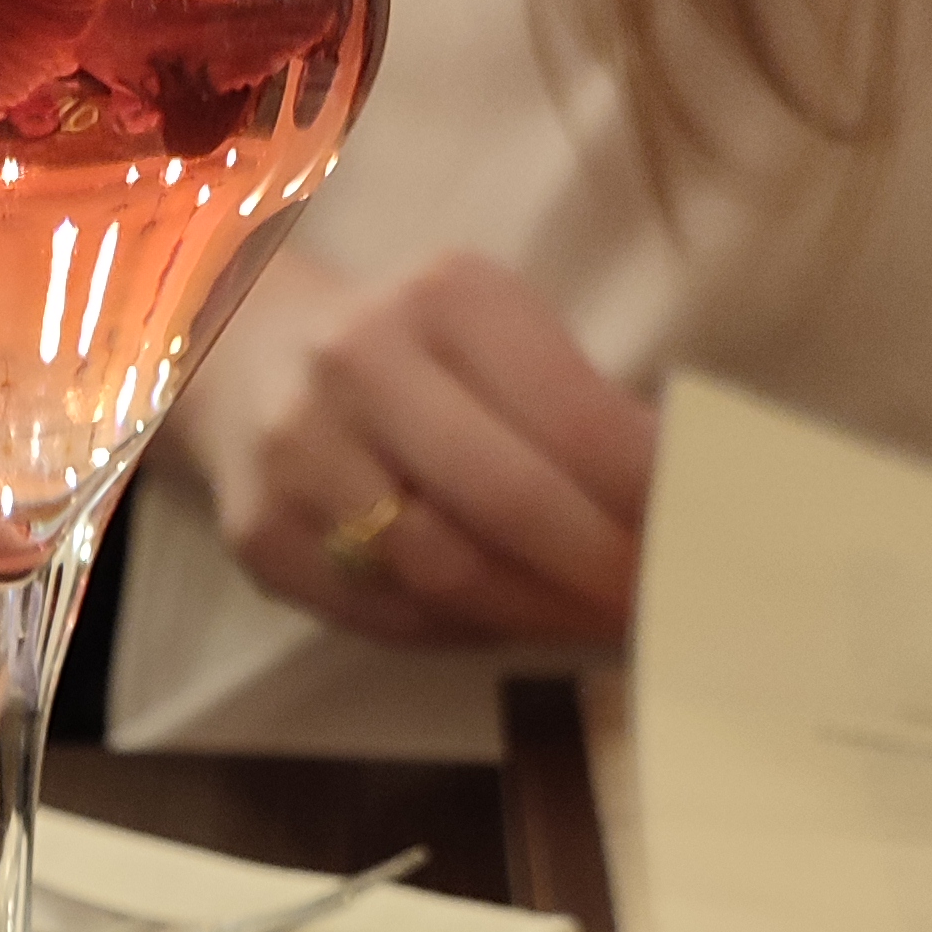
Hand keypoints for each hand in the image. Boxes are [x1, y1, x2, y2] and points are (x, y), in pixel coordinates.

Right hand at [221, 251, 657, 643]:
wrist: (237, 350)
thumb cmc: (405, 346)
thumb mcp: (492, 331)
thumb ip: (577, 406)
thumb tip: (676, 504)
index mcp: (444, 300)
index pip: (572, 420)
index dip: (641, 501)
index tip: (694, 545)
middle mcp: (360, 366)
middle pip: (507, 505)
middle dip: (597, 572)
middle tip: (653, 612)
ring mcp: (301, 457)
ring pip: (444, 576)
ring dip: (537, 617)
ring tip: (590, 628)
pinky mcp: (264, 538)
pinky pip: (388, 613)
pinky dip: (466, 631)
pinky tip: (509, 624)